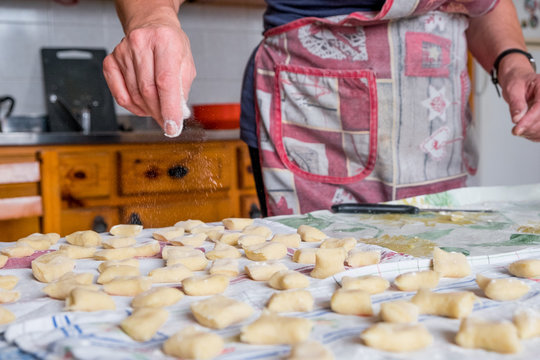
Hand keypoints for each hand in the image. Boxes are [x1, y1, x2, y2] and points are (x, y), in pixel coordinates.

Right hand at [103, 15, 195, 135]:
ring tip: (157, 108)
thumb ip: (182, 89)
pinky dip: (133, 106)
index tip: (173, 127)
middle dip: (159, 113)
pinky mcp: (110, 61)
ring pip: (134, 95)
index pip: (165, 81)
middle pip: (148, 91)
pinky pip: (120, 95)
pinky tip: (142, 104)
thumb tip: (176, 115)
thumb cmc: (170, 44)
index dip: (169, 109)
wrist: (151, 26)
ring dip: (148, 110)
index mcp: (165, 41)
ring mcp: (122, 52)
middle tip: (167, 122)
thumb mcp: (186, 63)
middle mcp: (141, 43)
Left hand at [501, 67, 539, 141]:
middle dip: (529, 128)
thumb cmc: (517, 81)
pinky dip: (534, 135)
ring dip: (531, 132)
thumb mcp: (513, 89)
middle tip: (515, 130)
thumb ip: (516, 103)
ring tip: (518, 129)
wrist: (519, 81)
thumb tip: (517, 118)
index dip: (530, 119)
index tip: (517, 128)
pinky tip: (525, 131)